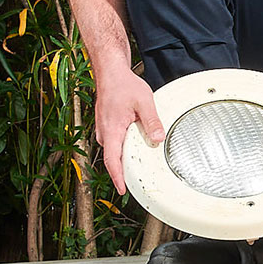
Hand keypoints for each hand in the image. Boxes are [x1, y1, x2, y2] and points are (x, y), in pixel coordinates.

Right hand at [94, 71, 166, 194]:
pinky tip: (135, 148)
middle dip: (124, 172)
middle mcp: (104, 132)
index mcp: (111, 130)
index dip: (117, 178)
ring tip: (139, 167)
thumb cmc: (123, 85)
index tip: (122, 190)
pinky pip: (115, 143)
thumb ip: (152, 121)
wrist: (111, 73)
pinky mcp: (107, 127)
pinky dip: (124, 148)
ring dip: (125, 159)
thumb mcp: (144, 102)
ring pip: (114, 151)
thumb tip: (158, 139)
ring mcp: (104, 130)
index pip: (112, 160)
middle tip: (137, 184)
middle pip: (113, 159)